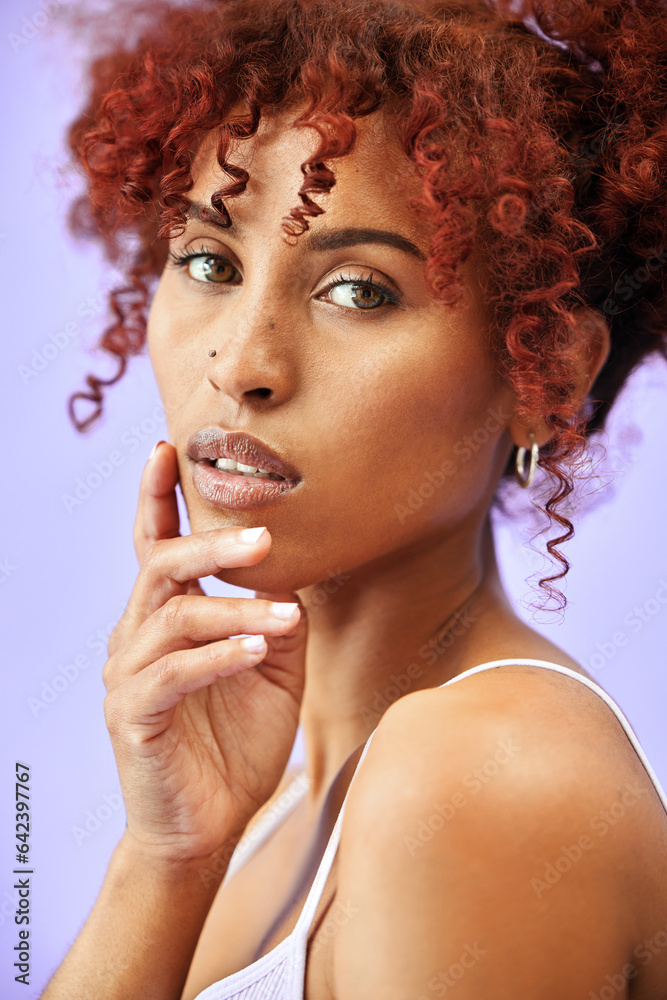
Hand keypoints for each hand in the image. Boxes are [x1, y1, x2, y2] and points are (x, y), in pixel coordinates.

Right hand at [102, 441, 308, 863]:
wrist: (208, 826)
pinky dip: (219, 656)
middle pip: (161, 565)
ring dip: (234, 609)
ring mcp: (128, 675)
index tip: (167, 449)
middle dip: (208, 542)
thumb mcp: (273, 669)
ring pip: (174, 615)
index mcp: (166, 618)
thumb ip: (278, 618)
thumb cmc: (238, 742)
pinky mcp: (133, 716)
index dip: (157, 497)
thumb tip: (294, 575)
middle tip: (262, 535)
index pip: (155, 546)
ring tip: (283, 615)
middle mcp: (137, 636)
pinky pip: (172, 672)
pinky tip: (258, 651)